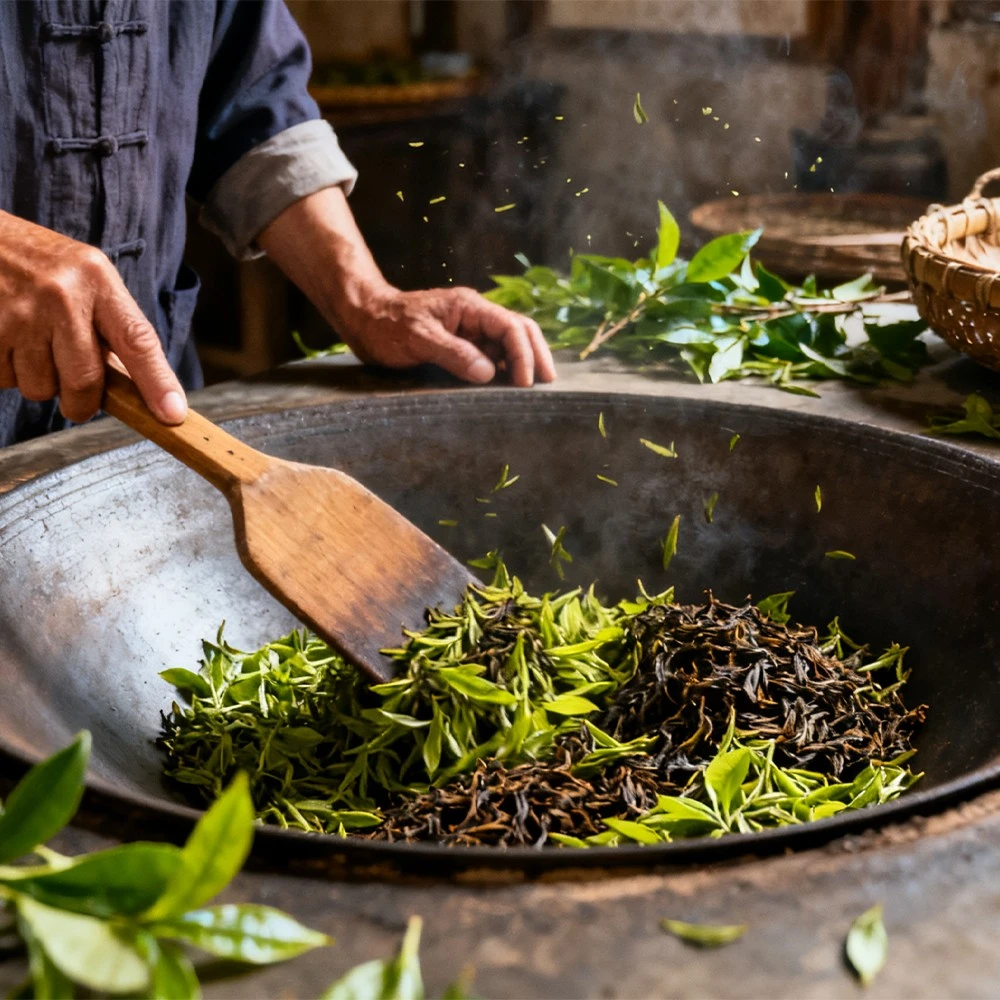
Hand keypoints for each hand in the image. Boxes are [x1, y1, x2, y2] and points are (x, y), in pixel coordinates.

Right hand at [0, 211, 185, 423]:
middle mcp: (61, 294)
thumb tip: (141, 390)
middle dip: (82, 402)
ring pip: (40, 388)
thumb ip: (111, 327)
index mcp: (97, 279)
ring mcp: (20, 313)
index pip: (137, 340)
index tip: (172, 414)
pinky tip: (7, 340)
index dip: (157, 382)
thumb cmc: (38, 265)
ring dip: (38, 381)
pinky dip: (7, 372)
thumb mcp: (84, 279)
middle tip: (77, 395)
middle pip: (85, 382)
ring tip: (31, 344)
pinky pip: (5, 380)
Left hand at [337, 285, 555, 387]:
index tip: (525, 382)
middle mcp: (475, 316)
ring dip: (523, 363)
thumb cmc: (387, 325)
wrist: (365, 319)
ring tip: (533, 389)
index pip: (510, 326)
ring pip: (509, 344)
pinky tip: (508, 387)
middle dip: (536, 354)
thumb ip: (454, 353)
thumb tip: (488, 372)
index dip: (523, 354)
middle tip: (547, 383)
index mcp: (469, 307)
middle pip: (520, 330)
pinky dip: (505, 370)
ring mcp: (470, 330)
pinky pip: (492, 355)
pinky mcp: (462, 345)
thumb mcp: (418, 339)